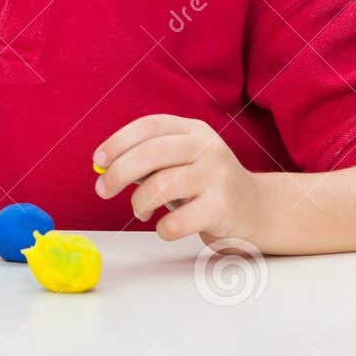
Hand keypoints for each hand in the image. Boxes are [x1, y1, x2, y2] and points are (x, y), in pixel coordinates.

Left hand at [93, 114, 261, 247]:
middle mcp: (208, 148)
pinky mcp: (223, 208)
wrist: (257, 209)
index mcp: (194, 130)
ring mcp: (218, 177)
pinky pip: (177, 221)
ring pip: (161, 186)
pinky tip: (167, 227)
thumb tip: (105, 167)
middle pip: (151, 153)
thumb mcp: (183, 162)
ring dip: (140, 203)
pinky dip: (162, 229)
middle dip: (118, 173)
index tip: (98, 160)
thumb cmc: (206, 186)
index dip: (119, 141)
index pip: (150, 126)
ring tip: (142, 211)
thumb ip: (150, 160)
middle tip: (102, 190)